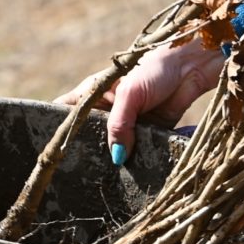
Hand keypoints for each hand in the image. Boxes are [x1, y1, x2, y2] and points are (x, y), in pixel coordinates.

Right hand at [55, 41, 226, 161]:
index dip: (56, 126)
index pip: (66, 110)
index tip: (51, 147)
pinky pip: (137, 150)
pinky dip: (135, 160)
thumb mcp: (130, 94)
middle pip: (89, 134)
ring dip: (112, 158)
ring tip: (102, 178)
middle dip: (86, 150)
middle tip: (78, 171)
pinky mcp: (148, 132)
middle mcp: (107, 109)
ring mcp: (127, 122)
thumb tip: (117, 158)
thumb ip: (119, 126)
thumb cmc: (155, 69)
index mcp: (94, 92)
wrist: (192, 66)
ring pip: (113, 146)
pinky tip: (129, 174)